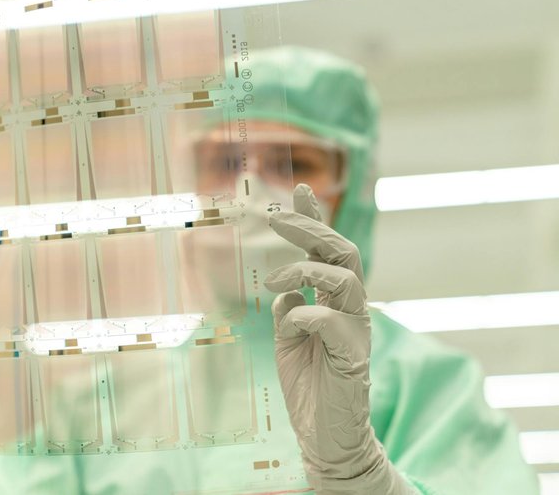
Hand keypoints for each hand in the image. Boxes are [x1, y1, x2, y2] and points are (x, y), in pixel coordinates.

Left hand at [264, 185, 413, 493]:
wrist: (325, 437)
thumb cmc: (309, 387)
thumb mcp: (288, 340)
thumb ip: (288, 309)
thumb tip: (284, 289)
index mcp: (334, 302)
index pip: (327, 252)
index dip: (314, 219)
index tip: (297, 190)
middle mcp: (350, 310)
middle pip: (343, 252)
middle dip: (311, 227)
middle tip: (276, 215)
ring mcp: (355, 331)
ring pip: (346, 276)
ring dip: (305, 268)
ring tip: (273, 279)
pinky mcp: (353, 357)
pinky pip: (332, 321)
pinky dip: (305, 315)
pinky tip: (290, 325)